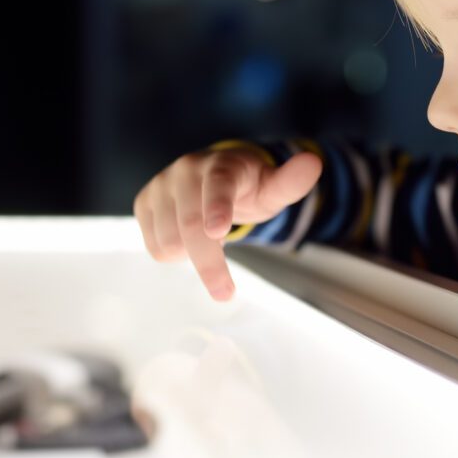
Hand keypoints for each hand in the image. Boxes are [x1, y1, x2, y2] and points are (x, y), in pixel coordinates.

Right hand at [132, 147, 322, 300]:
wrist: (214, 177)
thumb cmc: (248, 188)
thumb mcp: (272, 188)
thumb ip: (291, 182)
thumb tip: (313, 163)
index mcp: (221, 165)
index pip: (218, 185)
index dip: (217, 208)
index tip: (218, 231)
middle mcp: (185, 170)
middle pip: (192, 227)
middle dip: (209, 265)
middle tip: (225, 294)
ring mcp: (160, 185)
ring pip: (168, 241)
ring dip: (190, 256)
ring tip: (208, 241)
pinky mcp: (143, 202)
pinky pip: (154, 245)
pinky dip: (173, 254)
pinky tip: (187, 240)